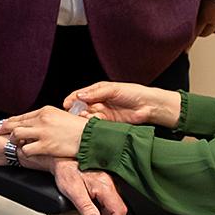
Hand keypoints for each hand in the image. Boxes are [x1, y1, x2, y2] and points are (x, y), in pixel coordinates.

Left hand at [0, 105, 88, 161]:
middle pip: (15, 124)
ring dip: (15, 141)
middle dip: (4, 129)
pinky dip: (25, 152)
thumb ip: (46, 120)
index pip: (22, 116)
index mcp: (45, 111)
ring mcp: (43, 133)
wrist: (90, 137)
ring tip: (17, 144)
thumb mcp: (61, 117)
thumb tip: (33, 126)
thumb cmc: (79, 128)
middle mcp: (42, 119)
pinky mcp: (45, 146)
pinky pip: (26, 150)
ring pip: (17, 136)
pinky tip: (28, 152)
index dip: (10, 121)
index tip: (4, 125)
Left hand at [52, 161, 126, 214]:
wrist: (62, 160)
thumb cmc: (67, 171)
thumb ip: (85, 207)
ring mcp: (107, 187)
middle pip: (115, 213)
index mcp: (105, 186)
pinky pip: (107, 206)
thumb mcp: (73, 191)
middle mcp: (109, 186)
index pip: (118, 210)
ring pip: (112, 211)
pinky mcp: (102, 189)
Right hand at [63, 81, 180, 129]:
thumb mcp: (113, 89)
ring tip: (86, 118)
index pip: (79, 95)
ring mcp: (102, 113)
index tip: (66, 104)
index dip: (71, 99)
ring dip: (85, 118)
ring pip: (87, 117)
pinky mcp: (108, 124)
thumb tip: (79, 96)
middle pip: (81, 107)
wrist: (149, 106)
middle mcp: (98, 102)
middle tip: (77, 113)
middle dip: (77, 111)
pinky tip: (94, 123)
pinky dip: (93, 124)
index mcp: (97, 91)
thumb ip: (96, 93)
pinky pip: (96, 124)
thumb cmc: (133, 93)